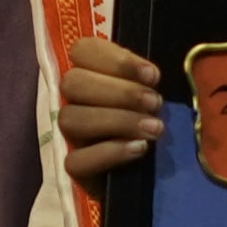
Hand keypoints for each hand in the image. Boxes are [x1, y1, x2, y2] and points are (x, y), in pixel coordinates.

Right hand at [57, 30, 165, 177]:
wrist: (156, 176)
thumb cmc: (153, 125)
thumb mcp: (153, 96)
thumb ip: (146, 81)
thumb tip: (149, 75)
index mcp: (92, 75)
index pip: (82, 51)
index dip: (115, 60)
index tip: (152, 76)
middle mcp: (74, 102)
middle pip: (73, 82)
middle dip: (120, 92)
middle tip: (155, 103)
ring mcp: (70, 136)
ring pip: (71, 118)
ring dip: (117, 120)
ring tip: (154, 128)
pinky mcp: (75, 170)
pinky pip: (75, 161)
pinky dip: (109, 152)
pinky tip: (138, 149)